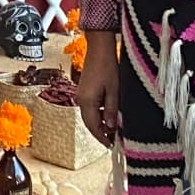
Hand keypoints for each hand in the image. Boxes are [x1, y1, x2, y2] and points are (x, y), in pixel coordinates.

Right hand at [75, 31, 120, 147]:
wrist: (99, 48)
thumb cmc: (108, 66)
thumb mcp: (114, 90)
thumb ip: (111, 110)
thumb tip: (112, 127)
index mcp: (87, 101)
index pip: (94, 126)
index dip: (102, 137)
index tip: (111, 145)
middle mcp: (81, 99)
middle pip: (90, 123)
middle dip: (101, 132)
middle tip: (113, 140)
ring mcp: (81, 95)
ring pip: (90, 116)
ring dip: (100, 123)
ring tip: (114, 128)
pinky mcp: (84, 90)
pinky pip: (90, 107)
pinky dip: (98, 114)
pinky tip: (109, 114)